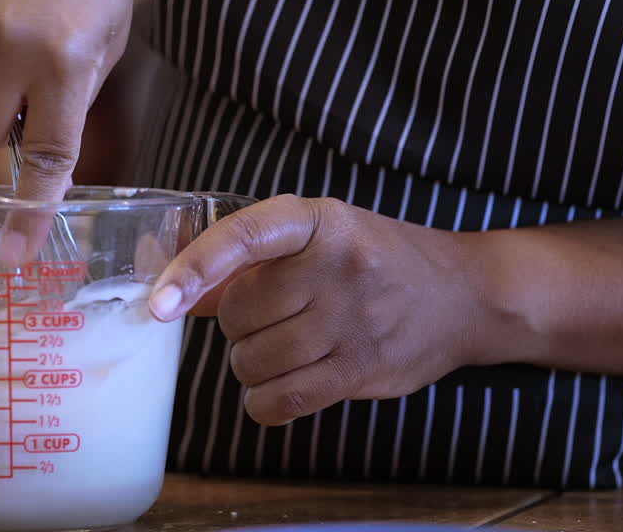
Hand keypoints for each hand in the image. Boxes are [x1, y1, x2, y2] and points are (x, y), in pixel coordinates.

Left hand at [149, 195, 492, 425]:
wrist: (462, 295)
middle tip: (264, 316)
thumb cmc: (371, 260)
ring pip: (252, 361)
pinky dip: (262, 400)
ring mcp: (352, 322)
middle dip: (235, 323)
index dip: (195, 269)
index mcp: (318, 221)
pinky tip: (276, 385)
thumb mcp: (315, 236)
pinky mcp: (361, 371)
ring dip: (248, 362)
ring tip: (277, 346)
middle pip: (238, 314)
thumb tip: (168, 287)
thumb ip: (243, 262)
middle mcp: (336, 267)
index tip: (159, 303)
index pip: (244, 237)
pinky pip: (279, 401)